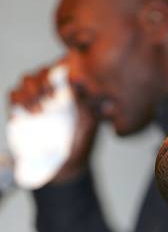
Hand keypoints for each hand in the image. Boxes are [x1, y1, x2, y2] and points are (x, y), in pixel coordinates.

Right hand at [9, 63, 97, 183]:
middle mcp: (52, 89)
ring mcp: (35, 98)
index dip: (63, 66)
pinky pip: (14, 95)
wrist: (65, 166)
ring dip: (32, 91)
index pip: (64, 66)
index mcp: (71, 88)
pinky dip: (19, 100)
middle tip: (50, 96)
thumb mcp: (89, 123)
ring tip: (40, 110)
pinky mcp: (20, 109)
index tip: (65, 76)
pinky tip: (31, 113)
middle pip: (44, 71)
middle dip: (45, 80)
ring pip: (28, 80)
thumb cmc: (81, 143)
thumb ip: (88, 103)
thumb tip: (85, 84)